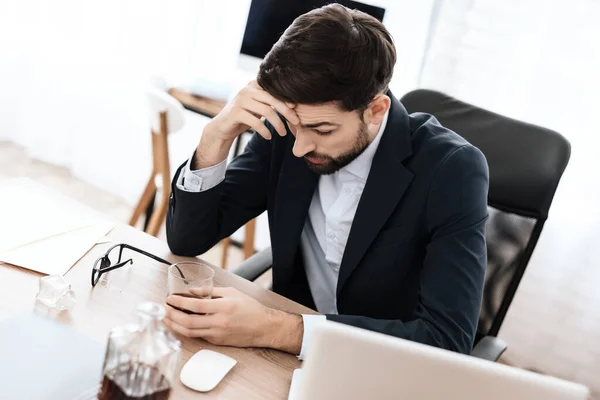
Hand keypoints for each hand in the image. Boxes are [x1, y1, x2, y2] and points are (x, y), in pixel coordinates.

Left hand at [164, 287, 302, 353]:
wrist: (264, 327)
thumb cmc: (250, 308)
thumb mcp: (231, 292)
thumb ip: (210, 292)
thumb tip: (191, 291)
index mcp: (223, 306)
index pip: (195, 305)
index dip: (179, 302)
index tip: (169, 299)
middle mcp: (219, 321)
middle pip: (188, 322)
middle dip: (172, 316)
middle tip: (164, 309)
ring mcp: (218, 334)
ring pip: (190, 332)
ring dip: (176, 325)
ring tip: (167, 318)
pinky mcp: (218, 342)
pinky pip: (199, 335)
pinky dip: (187, 330)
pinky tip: (181, 324)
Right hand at [193, 81, 298, 167]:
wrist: (223, 127)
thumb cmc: (244, 116)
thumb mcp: (258, 106)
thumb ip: (270, 102)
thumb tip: (293, 104)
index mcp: (254, 85)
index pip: (274, 91)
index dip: (287, 100)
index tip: (296, 110)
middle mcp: (247, 90)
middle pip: (273, 100)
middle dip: (286, 112)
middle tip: (296, 122)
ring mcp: (240, 100)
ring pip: (266, 111)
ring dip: (278, 124)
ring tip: (283, 133)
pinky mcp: (235, 113)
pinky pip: (256, 122)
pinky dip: (265, 131)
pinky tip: (268, 137)